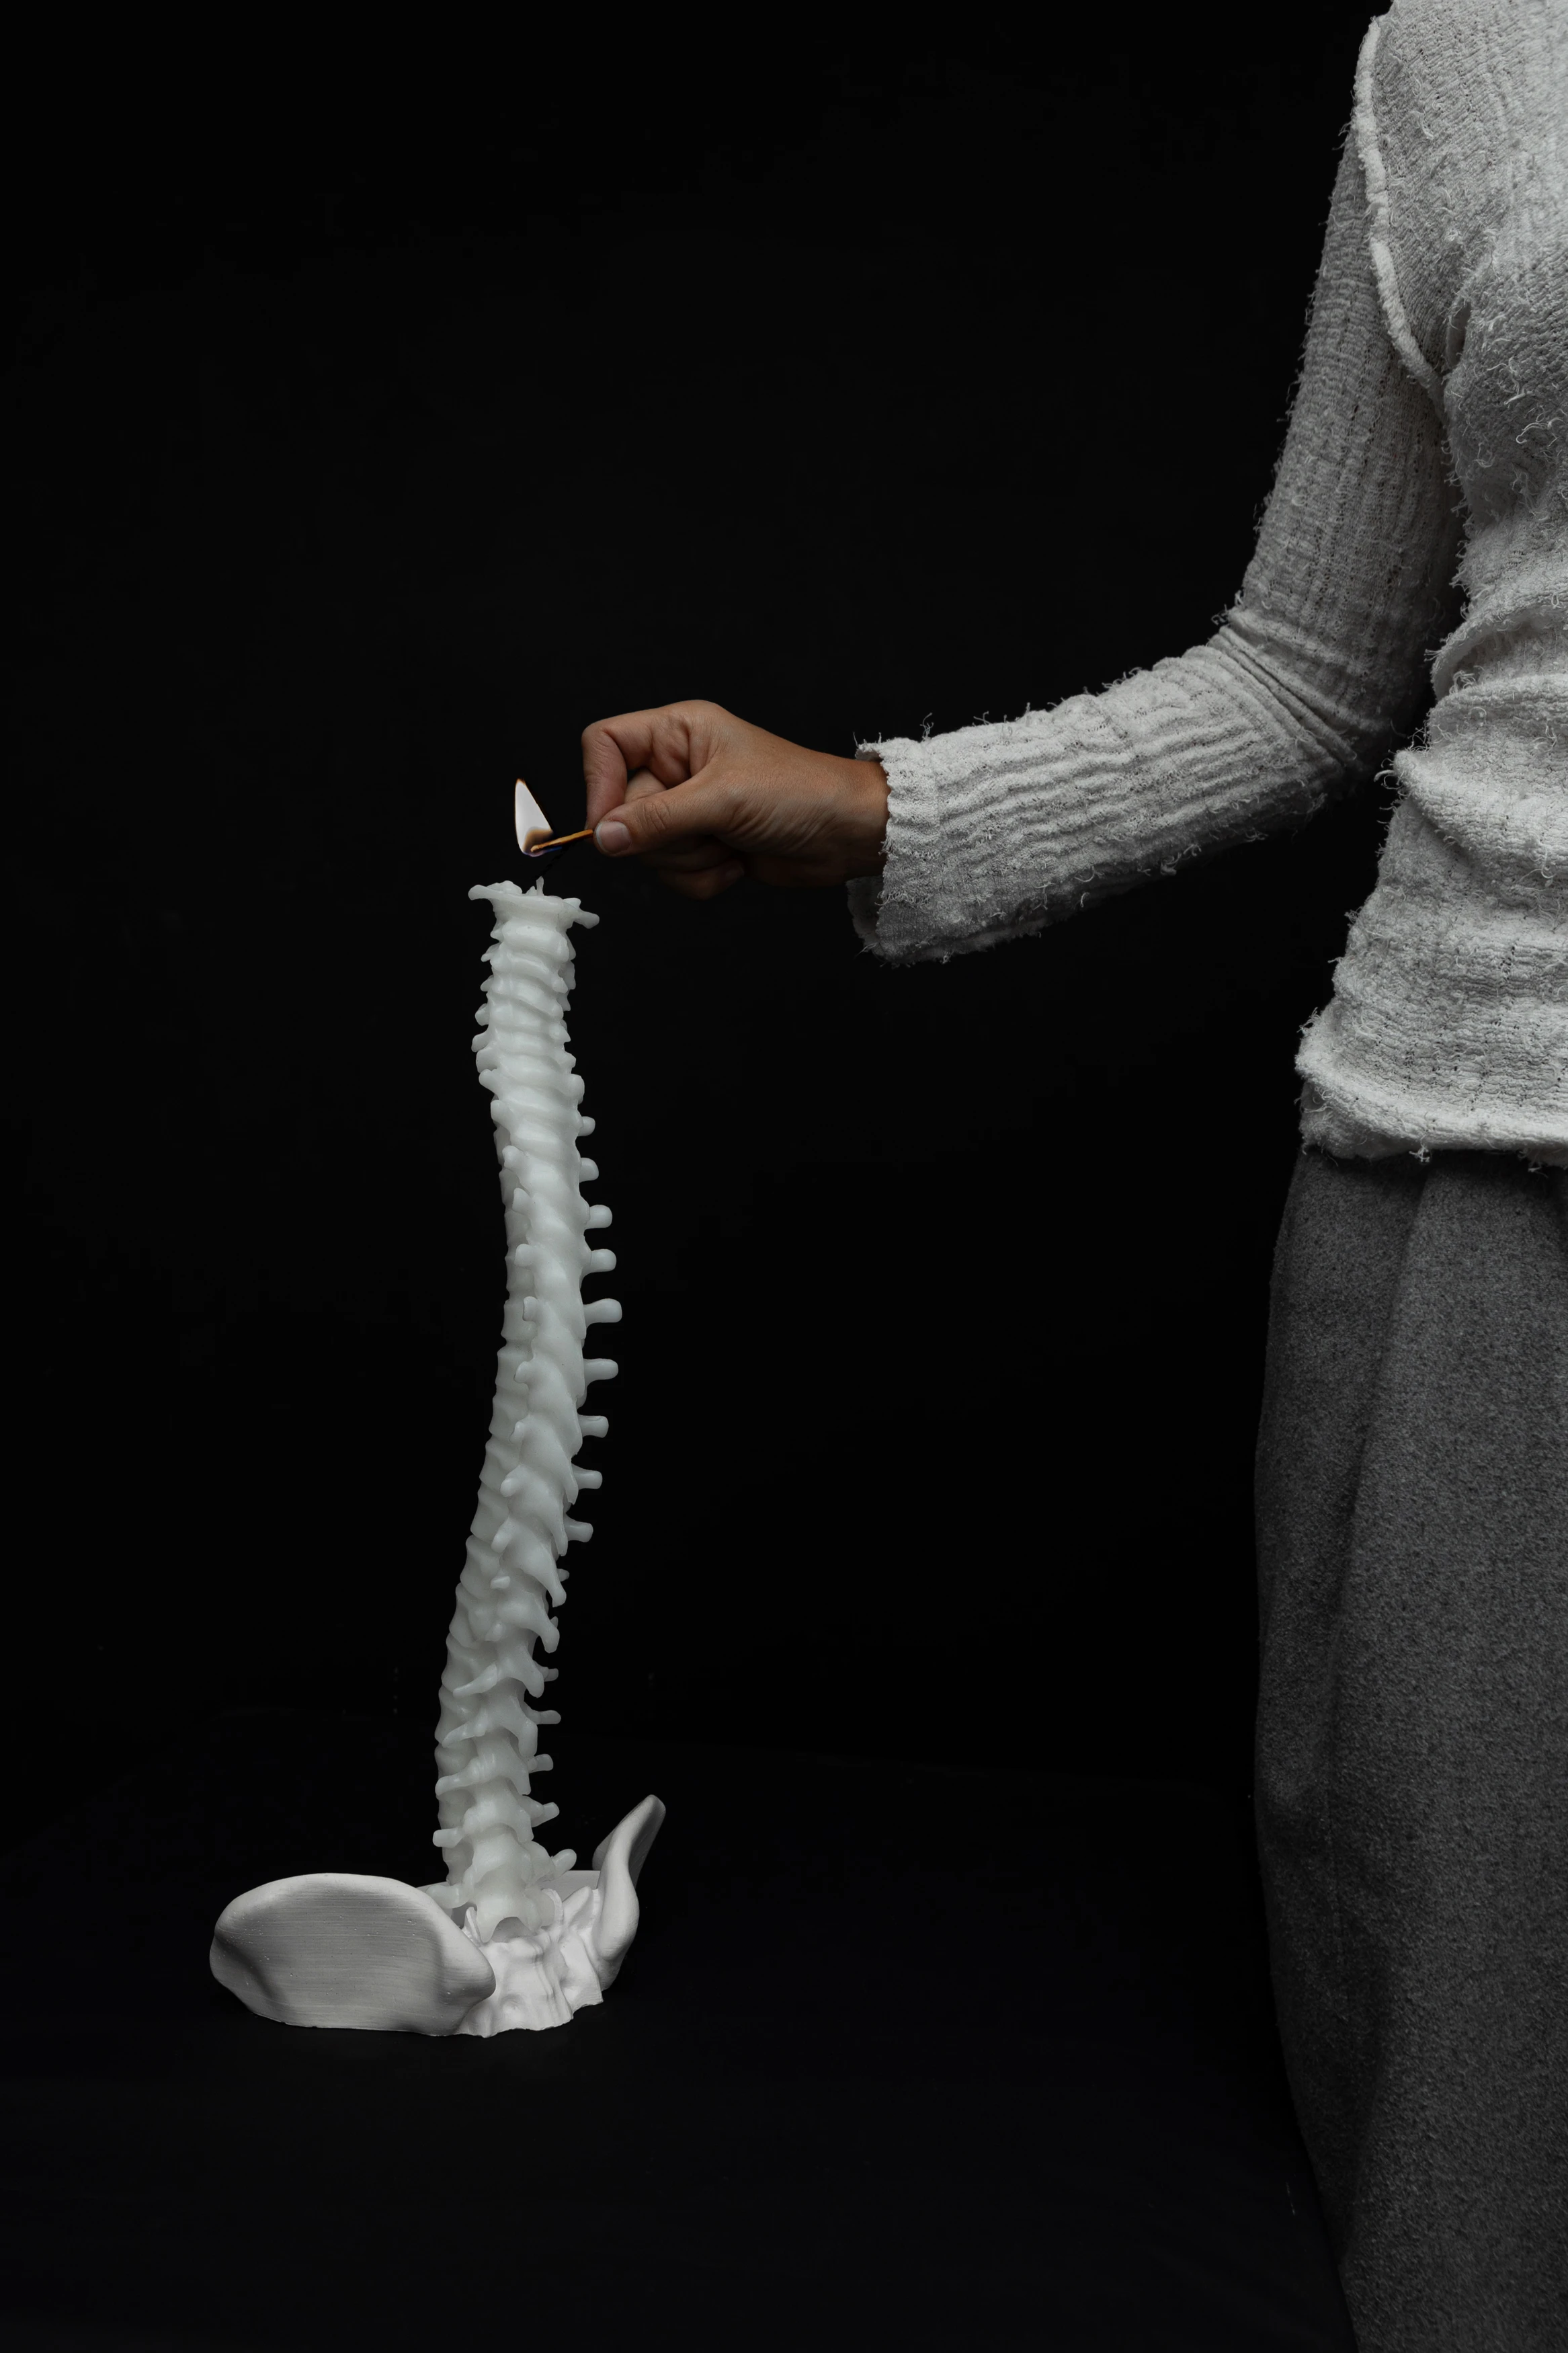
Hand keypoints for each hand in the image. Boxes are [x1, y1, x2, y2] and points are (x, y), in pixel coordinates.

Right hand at [581, 699, 888, 899]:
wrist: (847, 833)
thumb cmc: (800, 792)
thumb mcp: (722, 799)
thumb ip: (656, 818)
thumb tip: (603, 837)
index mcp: (678, 732)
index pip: (604, 744)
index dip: (599, 786)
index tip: (613, 826)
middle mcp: (676, 766)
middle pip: (621, 810)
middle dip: (665, 835)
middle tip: (709, 829)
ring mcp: (687, 809)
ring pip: (645, 849)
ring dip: (688, 860)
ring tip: (730, 843)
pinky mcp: (702, 844)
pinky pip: (671, 874)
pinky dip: (702, 878)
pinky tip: (737, 862)